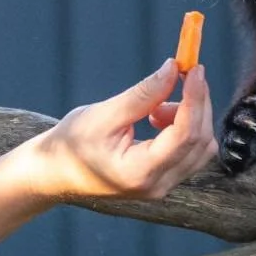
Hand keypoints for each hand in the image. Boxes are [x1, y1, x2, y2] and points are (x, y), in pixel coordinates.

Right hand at [34, 60, 217, 200]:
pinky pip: (190, 152)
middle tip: (183, 74)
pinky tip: (156, 117)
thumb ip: (143, 94)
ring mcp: (162, 186)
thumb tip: (174, 69)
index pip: (185, 134)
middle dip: (198, 103)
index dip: (195, 99)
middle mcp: (157, 185)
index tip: (195, 70)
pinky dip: (184, 128)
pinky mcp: (163, 180)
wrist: (55, 173)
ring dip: (191, 117)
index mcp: (140, 172)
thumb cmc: (71, 145)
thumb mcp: (103, 114)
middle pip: (200, 141)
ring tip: (155, 106)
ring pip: (200, 147)